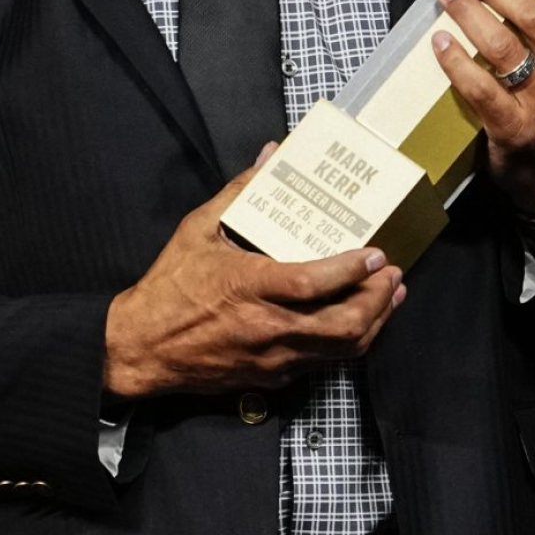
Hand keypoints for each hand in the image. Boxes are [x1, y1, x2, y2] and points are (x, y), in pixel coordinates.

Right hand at [102, 150, 406, 401]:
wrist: (143, 347)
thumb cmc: (168, 288)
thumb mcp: (196, 230)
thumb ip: (238, 193)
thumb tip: (270, 157)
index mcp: (248, 287)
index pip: (314, 282)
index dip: (353, 270)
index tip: (376, 254)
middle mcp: (267, 327)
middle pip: (345, 324)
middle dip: (378, 300)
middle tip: (391, 275)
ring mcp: (273, 357)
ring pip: (343, 350)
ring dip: (374, 323)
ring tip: (387, 298)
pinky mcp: (272, 377)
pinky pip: (323, 363)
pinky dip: (347, 343)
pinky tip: (355, 323)